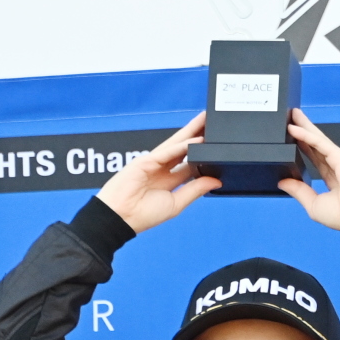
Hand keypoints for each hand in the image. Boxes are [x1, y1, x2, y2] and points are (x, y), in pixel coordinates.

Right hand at [96, 114, 220, 232]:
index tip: (219, 145)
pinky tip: (195, 140)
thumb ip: (195, 190)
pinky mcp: (144, 161)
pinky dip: (181, 146)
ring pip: (176, 144)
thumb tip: (216, 181)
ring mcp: (153, 163)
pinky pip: (166, 152)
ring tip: (206, 120)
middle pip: (184, 148)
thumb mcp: (176, 203)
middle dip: (198, 135)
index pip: (190, 162)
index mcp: (169, 180)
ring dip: (191, 132)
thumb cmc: (144, 214)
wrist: (121, 218)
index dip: (204, 153)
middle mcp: (162, 168)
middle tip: (213, 123)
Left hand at [279, 111, 339, 230]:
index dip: (304, 147)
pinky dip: (306, 135)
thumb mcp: (313, 204)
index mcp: (333, 179)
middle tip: (291, 117)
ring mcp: (339, 160)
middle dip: (305, 130)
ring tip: (292, 114)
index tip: (293, 138)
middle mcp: (336, 166)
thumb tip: (283, 182)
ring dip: (305, 126)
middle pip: (316, 144)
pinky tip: (295, 128)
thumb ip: (299, 191)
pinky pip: (319, 143)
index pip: (315, 158)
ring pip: (318, 139)